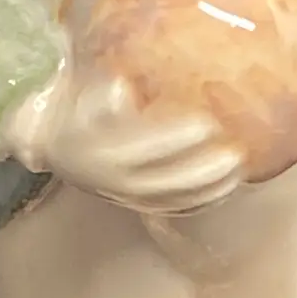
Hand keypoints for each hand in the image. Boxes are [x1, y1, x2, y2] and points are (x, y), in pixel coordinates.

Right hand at [2, 72, 244, 214]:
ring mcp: (130, 197)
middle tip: (235, 155)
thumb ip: (102, 97)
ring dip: (209, 189)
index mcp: (104, 151)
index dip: (175, 138)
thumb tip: (121, 88)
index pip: (144, 148)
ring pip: (174, 199)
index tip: (206, 124)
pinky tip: (226, 190)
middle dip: (203, 171)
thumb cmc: (77, 116)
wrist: (57, 151)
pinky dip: (201, 202)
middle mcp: (118, 181)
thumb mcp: (82, 100)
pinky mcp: (140, 205)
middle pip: (166, 181)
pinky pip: (174, 209)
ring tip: (239, 172)